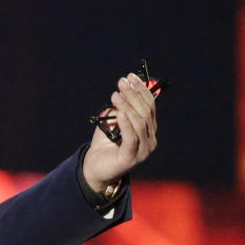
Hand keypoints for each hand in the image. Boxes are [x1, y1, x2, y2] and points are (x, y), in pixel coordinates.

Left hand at [82, 72, 157, 193]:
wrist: (94, 167)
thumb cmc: (104, 143)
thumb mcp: (111, 122)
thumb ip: (119, 109)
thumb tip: (122, 92)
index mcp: (148, 128)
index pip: (149, 105)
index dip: (140, 90)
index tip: (130, 77)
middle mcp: (150, 138)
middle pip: (145, 112)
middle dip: (133, 95)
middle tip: (121, 83)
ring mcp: (143, 149)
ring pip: (139, 123)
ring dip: (127, 106)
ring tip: (115, 96)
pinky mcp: (132, 158)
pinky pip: (132, 138)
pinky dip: (126, 124)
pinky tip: (120, 113)